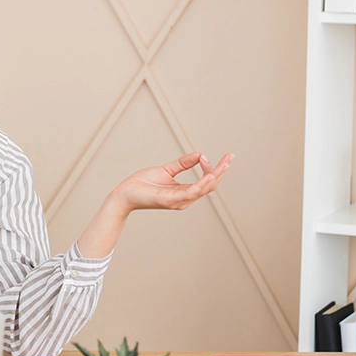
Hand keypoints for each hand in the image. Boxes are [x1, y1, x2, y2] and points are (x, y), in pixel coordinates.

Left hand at [112, 152, 232, 212]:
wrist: (124, 193)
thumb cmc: (142, 184)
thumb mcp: (166, 170)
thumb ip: (182, 164)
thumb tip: (199, 155)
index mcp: (184, 192)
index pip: (207, 181)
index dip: (215, 168)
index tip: (210, 156)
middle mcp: (185, 198)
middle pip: (209, 185)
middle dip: (221, 171)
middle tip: (230, 157)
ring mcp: (178, 201)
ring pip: (203, 189)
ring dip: (214, 177)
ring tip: (223, 166)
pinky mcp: (170, 200)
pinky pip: (190, 193)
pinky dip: (200, 185)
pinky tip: (208, 176)